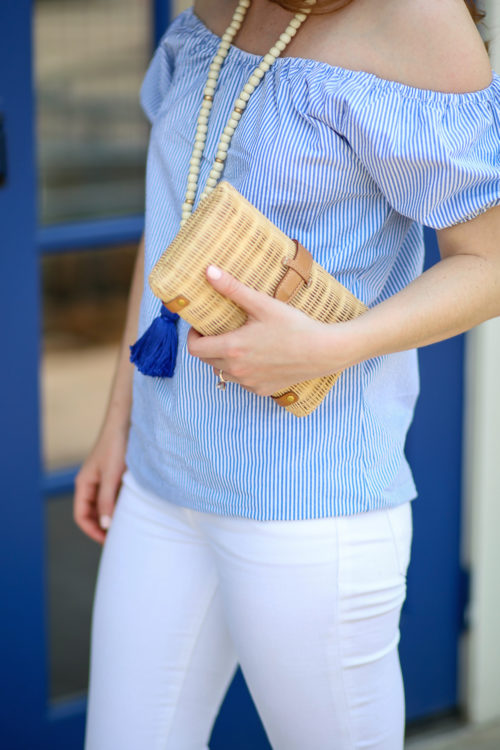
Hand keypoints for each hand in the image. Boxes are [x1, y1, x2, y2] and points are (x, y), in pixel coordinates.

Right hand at [73, 419, 127, 543]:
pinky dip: (120, 505)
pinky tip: (132, 509)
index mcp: (84, 483)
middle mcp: (91, 483)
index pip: (81, 516)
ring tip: (126, 526)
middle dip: (102, 527)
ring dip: (112, 516)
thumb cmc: (116, 445)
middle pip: (91, 513)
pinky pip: (114, 495)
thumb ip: (107, 500)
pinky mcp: (115, 474)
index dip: (92, 531)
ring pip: (104, 505)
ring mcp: (103, 479)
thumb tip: (105, 525)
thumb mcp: (111, 475)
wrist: (126, 421)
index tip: (107, 541)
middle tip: (118, 538)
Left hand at [186, 264, 351, 395]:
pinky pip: (242, 382)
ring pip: (223, 373)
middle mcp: (237, 370)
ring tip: (238, 344)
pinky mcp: (262, 390)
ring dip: (223, 360)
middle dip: (208, 346)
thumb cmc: (294, 326)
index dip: (193, 336)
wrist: (323, 352)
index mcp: (232, 348)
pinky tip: (256, 358)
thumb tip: (209, 272)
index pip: (195, 348)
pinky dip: (242, 371)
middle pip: (207, 361)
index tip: (202, 327)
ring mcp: (249, 383)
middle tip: (220, 331)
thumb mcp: (262, 304)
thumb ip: (233, 289)